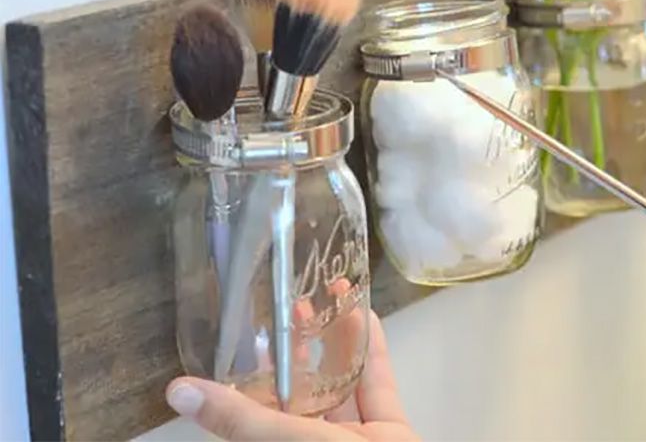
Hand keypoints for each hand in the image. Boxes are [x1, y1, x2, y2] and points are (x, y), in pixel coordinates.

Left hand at [165, 311, 418, 440]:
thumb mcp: (283, 440)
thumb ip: (237, 417)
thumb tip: (176, 391)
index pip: (258, 408)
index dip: (256, 369)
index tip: (255, 330)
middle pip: (303, 390)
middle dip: (301, 345)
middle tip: (295, 302)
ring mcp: (354, 438)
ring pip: (342, 383)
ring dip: (339, 339)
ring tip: (332, 295)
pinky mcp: (391, 431)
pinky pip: (379, 386)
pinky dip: (374, 352)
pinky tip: (368, 315)